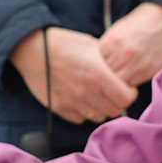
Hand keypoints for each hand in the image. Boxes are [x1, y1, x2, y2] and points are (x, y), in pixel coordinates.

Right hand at [9, 26, 135, 125]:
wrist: (31, 48)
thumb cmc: (62, 43)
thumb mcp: (91, 45)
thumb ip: (109, 60)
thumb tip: (123, 69)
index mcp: (98, 74)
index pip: (127, 99)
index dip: (130, 93)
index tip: (126, 87)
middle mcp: (87, 92)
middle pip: (114, 111)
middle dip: (116, 102)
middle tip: (112, 92)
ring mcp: (72, 102)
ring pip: (98, 117)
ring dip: (100, 108)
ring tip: (95, 95)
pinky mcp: (59, 108)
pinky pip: (79, 118)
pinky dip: (83, 111)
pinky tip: (80, 98)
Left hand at [98, 3, 161, 87]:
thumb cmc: (139, 24)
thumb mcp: (117, 30)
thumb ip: (105, 48)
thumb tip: (94, 66)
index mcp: (112, 41)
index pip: (95, 64)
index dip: (95, 67)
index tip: (97, 67)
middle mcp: (124, 53)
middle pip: (105, 76)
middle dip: (104, 77)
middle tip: (106, 75)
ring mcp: (138, 63)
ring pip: (118, 84)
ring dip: (116, 83)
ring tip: (117, 78)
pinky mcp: (150, 70)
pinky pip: (133, 84)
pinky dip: (129, 83)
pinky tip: (129, 76)